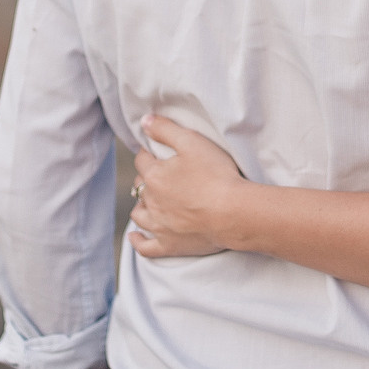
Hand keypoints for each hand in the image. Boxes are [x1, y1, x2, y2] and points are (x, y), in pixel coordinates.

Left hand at [129, 115, 248, 259]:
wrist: (234, 213)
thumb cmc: (217, 175)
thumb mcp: (193, 142)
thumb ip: (166, 129)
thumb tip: (144, 121)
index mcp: (155, 175)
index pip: (142, 160)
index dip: (149, 153)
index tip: (157, 152)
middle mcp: (151, 201)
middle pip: (140, 186)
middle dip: (146, 178)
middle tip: (161, 174)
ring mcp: (159, 225)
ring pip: (139, 215)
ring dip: (141, 205)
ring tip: (148, 201)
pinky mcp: (169, 245)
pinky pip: (145, 247)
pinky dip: (138, 241)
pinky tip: (135, 237)